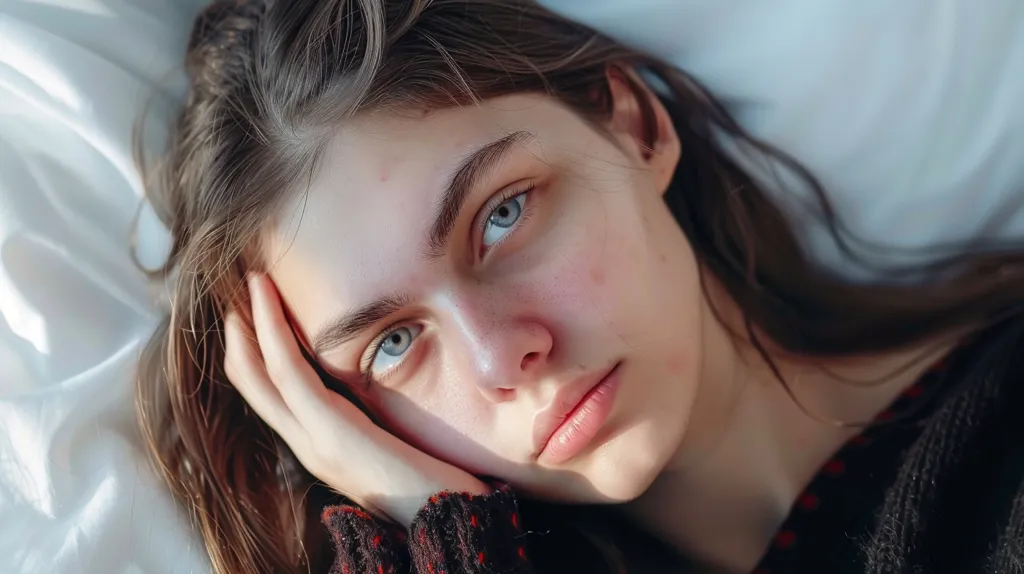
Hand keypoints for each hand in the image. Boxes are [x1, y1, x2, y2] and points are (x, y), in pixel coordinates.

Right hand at [223, 272, 489, 526]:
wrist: (452, 520)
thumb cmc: (434, 482)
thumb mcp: (392, 442)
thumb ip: (372, 420)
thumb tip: (372, 386)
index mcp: (319, 445)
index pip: (268, 394)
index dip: (251, 350)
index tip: (253, 309)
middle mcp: (306, 445)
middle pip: (250, 382)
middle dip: (240, 332)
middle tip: (239, 286)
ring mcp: (313, 441)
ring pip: (260, 372)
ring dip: (251, 321)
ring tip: (252, 279)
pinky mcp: (331, 432)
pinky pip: (289, 373)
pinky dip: (272, 330)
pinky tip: (268, 299)